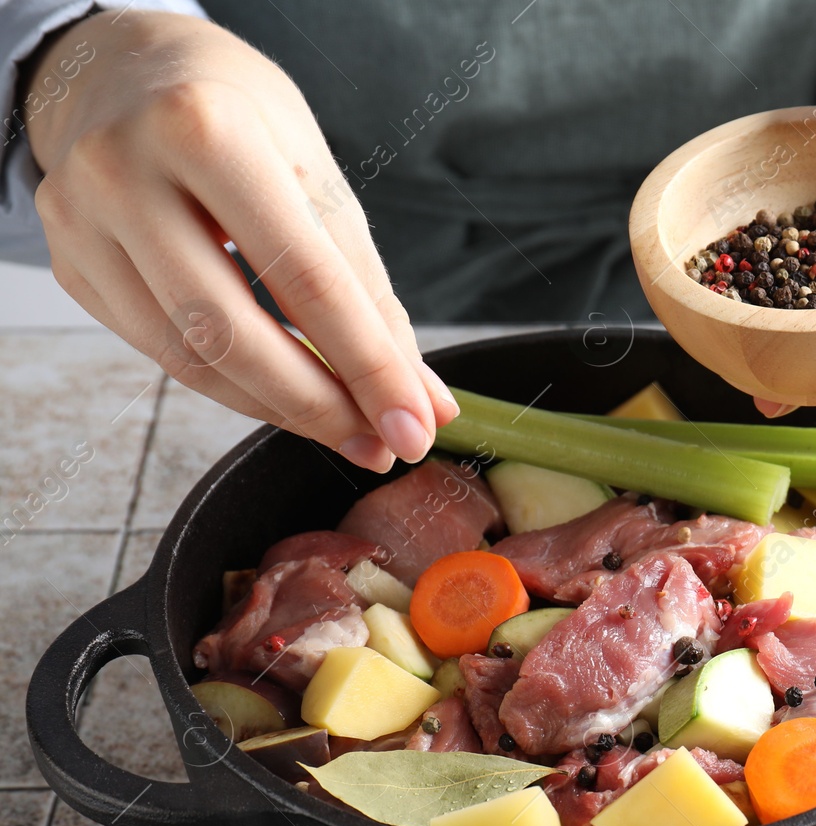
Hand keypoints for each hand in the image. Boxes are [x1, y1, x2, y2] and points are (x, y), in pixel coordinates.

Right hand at [25, 11, 456, 471]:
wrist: (125, 69)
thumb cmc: (239, 116)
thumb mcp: (318, 178)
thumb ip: (370, 293)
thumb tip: (425, 399)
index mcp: (204, 129)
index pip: (305, 279)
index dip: (369, 367)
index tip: (416, 426)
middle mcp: (124, 172)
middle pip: (234, 332)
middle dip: (320, 405)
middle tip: (382, 444)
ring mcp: (80, 221)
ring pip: (190, 358)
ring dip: (280, 408)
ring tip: (347, 429)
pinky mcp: (69, 264)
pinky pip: (161, 351)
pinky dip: (234, 386)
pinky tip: (285, 395)